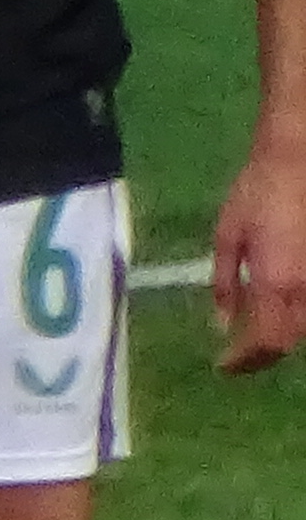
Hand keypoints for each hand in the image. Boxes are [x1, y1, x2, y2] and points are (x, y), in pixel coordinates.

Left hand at [215, 133, 305, 375]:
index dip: (242, 362)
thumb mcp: (227, 237)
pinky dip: (298, 316)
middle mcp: (304, 288)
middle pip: (287, 343)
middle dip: (261, 356)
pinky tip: (280, 309)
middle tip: (239, 357)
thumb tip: (222, 323)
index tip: (223, 365)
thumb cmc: (259, 190)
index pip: (261, 344)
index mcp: (273, 283)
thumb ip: (224, 284)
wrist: (299, 154)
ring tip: (257, 336)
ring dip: (282, 338)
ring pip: (305, 327)